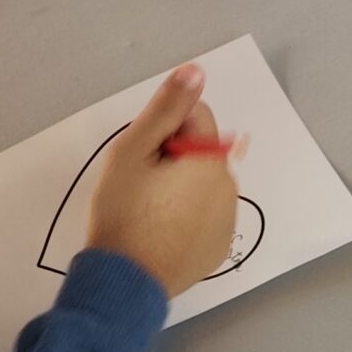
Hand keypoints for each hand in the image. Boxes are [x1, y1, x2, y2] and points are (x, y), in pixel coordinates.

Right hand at [87, 65, 241, 298]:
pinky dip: (187, 218)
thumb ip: (166, 108)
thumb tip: (196, 70)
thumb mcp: (132, 152)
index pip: (195, 116)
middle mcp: (228, 187)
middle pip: (202, 150)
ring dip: (181, 187)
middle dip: (175, 158)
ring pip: (203, 184)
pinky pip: (205, 217)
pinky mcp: (219, 248)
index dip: (163, 130)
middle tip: (141, 186)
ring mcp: (227, 221)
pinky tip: (160, 232)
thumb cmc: (123, 214)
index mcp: (210, 159)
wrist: (124, 282)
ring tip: (148, 212)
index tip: (143, 158)